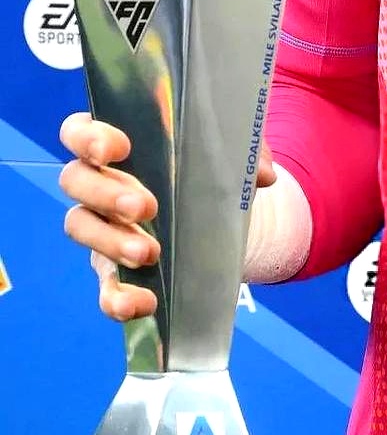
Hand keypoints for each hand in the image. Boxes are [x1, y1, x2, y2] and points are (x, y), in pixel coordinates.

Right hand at [59, 111, 275, 321]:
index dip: (88, 137)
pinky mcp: (113, 268)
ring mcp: (101, 226)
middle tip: (147, 207)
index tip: (121, 147)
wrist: (216, 217)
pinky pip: (103, 285)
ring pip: (80, 226)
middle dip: (106, 193)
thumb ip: (246, 151)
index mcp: (118, 144)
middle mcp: (99, 182)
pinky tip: (142, 303)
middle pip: (75, 180)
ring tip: (149, 253)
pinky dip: (116, 298)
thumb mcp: (228, 152)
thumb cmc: (208, 169)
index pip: (78, 131)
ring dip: (110, 241)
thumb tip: (262, 175)